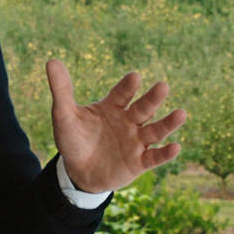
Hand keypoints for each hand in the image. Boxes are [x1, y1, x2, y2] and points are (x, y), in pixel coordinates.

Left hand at [46, 60, 185, 194]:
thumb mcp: (64, 116)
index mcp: (112, 107)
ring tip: (181, 113)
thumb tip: (52, 61)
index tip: (134, 77)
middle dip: (153, 99)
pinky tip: (176, 147)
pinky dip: (165, 154)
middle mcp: (129, 121)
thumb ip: (62, 90)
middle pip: (144, 108)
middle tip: (163, 86)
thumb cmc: (74, 140)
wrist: (78, 172)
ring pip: (156, 131)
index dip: (128, 86)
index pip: (122, 93)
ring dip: (168, 123)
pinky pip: (154, 157)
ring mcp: (136, 142)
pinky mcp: (139, 162)